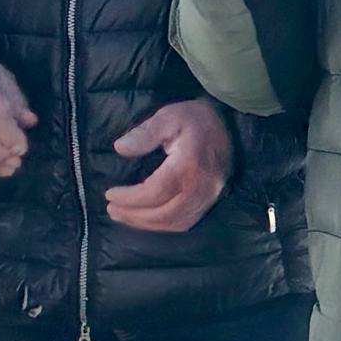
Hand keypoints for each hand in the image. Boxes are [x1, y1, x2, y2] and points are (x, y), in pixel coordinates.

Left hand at [102, 96, 232, 233]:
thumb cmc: (195, 118)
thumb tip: (120, 148)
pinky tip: (148, 219)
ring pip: (175, 222)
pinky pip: (186, 221)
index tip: (110, 194)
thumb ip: (145, 133)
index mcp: (188, 166)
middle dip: (135, 216)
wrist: (230, 124)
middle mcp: (201, 188)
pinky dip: (164, 225)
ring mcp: (209, 197)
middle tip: (112, 210)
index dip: (130, 198)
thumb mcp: (169, 116)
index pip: (155, 191)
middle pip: (164, 214)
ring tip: (124, 216)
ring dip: (147, 224)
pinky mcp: (211, 201)